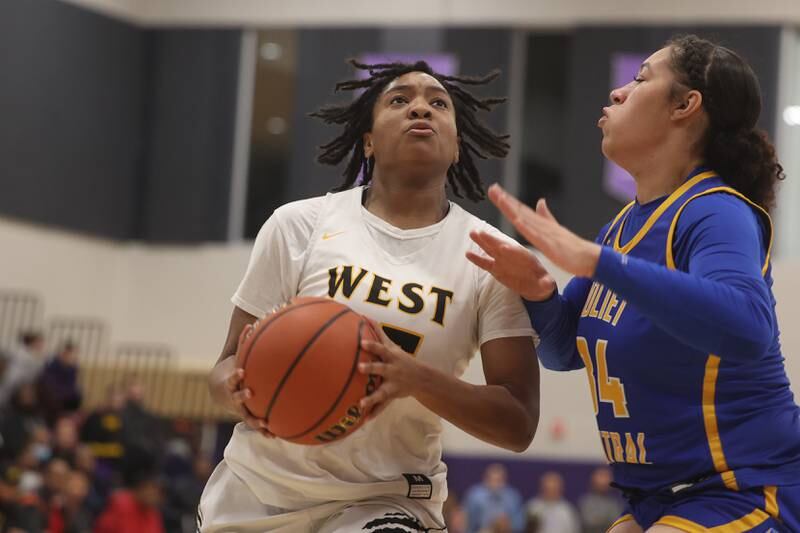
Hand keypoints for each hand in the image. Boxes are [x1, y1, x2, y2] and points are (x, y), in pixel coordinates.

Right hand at [210, 325, 272, 437]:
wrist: (219, 391)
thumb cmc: (234, 370)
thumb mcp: (237, 358)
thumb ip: (244, 343)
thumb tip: (253, 323)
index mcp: (232, 382)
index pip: (232, 378)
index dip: (235, 375)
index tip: (242, 372)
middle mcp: (234, 397)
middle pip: (236, 398)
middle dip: (242, 396)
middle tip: (250, 394)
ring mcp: (240, 409)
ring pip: (246, 416)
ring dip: (254, 421)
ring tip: (265, 424)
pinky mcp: (247, 416)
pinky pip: (257, 425)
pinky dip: (265, 431)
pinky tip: (277, 435)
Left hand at [357, 319, 426, 418]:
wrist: (422, 379)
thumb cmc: (402, 360)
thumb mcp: (393, 347)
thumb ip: (379, 333)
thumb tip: (366, 317)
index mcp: (391, 357)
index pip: (381, 349)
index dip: (372, 345)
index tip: (361, 342)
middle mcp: (392, 370)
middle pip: (381, 368)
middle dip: (371, 368)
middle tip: (359, 367)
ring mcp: (392, 384)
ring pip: (381, 392)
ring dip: (371, 398)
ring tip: (360, 403)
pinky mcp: (391, 396)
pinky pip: (382, 406)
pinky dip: (373, 413)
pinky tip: (364, 420)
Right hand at [467, 230, 555, 301]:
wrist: (535, 286)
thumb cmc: (542, 281)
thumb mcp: (546, 283)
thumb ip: (546, 283)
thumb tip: (548, 284)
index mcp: (526, 257)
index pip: (518, 252)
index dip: (511, 250)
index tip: (504, 247)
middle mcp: (513, 256)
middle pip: (501, 246)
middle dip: (492, 240)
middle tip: (481, 232)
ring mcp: (503, 262)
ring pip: (491, 250)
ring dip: (482, 242)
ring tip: (473, 233)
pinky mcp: (496, 269)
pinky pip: (485, 263)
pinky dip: (477, 259)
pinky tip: (468, 253)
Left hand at [486, 184, 600, 277]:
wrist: (588, 258)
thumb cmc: (571, 247)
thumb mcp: (555, 230)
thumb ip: (546, 216)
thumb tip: (540, 201)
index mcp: (541, 224)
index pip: (521, 209)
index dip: (508, 200)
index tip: (495, 190)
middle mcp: (542, 225)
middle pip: (520, 211)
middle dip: (506, 200)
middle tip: (492, 188)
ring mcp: (546, 234)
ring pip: (525, 220)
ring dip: (513, 209)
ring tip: (501, 199)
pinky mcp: (550, 244)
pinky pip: (536, 235)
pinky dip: (526, 227)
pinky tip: (517, 220)